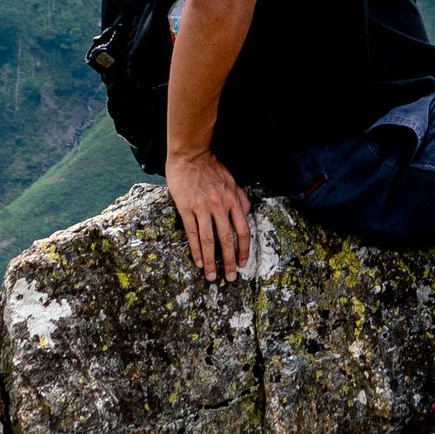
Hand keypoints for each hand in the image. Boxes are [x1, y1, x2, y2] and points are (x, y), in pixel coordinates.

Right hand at [166, 149, 251, 281]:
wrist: (190, 156)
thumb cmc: (212, 168)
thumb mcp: (233, 181)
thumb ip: (241, 199)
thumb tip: (248, 215)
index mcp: (233, 201)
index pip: (243, 230)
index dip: (244, 249)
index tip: (243, 263)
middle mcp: (220, 206)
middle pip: (227, 239)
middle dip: (229, 261)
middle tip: (231, 277)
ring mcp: (202, 208)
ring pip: (209, 240)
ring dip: (211, 261)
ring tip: (212, 277)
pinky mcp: (186, 208)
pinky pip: (192, 233)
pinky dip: (196, 250)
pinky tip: (198, 262)